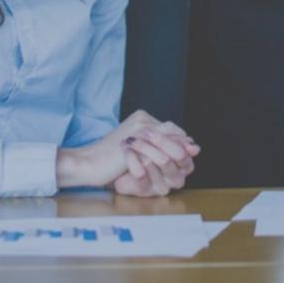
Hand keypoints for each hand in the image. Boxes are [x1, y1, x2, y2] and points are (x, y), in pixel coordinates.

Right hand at [56, 110, 199, 194]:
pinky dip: (169, 153)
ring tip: (188, 158)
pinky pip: (158, 146)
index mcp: (140, 119)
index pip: (166, 127)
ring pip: (166, 137)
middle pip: (170, 129)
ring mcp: (139, 128)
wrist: (88, 163)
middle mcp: (141, 119)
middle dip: (183, 141)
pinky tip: (177, 161)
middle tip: (194, 151)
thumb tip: (177, 148)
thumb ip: (152, 145)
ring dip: (179, 149)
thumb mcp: (135, 149)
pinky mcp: (136, 139)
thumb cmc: (109, 160)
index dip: (179, 137)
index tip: (191, 148)